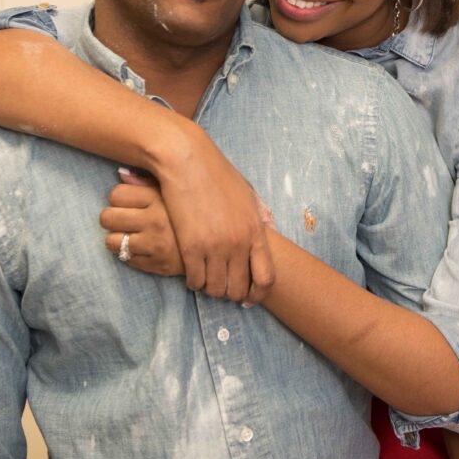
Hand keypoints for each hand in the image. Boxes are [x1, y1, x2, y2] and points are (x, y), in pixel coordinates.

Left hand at [101, 177, 185, 278]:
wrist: (216, 245)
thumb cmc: (192, 214)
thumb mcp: (174, 191)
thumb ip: (146, 182)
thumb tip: (121, 173)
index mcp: (159, 199)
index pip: (116, 194)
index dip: (119, 198)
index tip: (128, 203)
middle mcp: (155, 221)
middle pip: (108, 217)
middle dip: (113, 219)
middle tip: (125, 220)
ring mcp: (154, 245)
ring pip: (111, 241)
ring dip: (118, 239)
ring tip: (131, 235)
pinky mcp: (154, 264)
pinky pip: (124, 258)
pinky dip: (128, 253)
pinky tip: (142, 248)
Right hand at [146, 125, 275, 300]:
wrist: (187, 161)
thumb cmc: (217, 174)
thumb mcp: (247, 194)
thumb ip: (259, 215)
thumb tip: (270, 228)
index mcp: (255, 231)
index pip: (266, 278)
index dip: (258, 294)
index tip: (249, 298)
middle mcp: (238, 243)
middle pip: (238, 289)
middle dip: (231, 294)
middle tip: (223, 289)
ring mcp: (214, 247)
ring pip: (215, 289)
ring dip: (211, 289)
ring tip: (207, 281)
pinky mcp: (190, 247)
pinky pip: (194, 280)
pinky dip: (193, 281)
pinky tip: (192, 274)